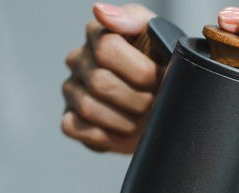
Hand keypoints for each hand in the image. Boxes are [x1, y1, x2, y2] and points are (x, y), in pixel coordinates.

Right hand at [61, 3, 159, 153]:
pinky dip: (104, 135)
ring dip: (125, 119)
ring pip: (89, 106)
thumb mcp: (160, 38)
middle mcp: (80, 59)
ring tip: (142, 118)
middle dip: (138, 99)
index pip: (107, 48)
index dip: (140, 70)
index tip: (160, 78)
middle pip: (100, 82)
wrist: (168, 108)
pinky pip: (74, 127)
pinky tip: (122, 131)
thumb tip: (100, 11)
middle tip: (155, 103)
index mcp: (99, 35)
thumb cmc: (163, 69)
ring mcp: (72, 89)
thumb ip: (135, 19)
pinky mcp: (71, 118)